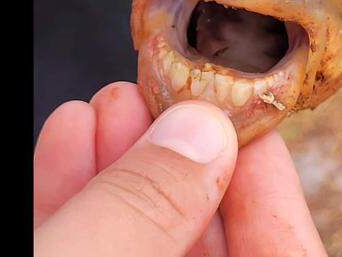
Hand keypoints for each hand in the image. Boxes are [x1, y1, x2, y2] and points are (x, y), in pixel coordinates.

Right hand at [34, 82, 327, 256]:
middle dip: (183, 160)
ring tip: (112, 106)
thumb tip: (200, 135)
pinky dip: (80, 200)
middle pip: (207, 242)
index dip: (270, 185)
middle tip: (166, 99)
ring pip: (144, 241)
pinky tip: (72, 139)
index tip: (243, 119)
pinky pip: (88, 251)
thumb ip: (146, 206)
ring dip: (126, 168)